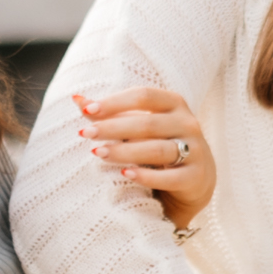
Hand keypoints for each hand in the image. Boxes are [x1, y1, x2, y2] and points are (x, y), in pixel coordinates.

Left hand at [71, 84, 215, 233]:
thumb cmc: (159, 142)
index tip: (87, 110)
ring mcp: (194, 150)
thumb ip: (110, 113)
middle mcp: (187, 123)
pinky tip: (125, 174)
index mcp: (174, 103)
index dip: (115, 102)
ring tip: (99, 153)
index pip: (143, 96)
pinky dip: (147, 176)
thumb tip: (76, 99)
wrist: (196, 176)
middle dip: (113, 128)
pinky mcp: (195, 176)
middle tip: (86, 134)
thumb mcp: (140, 124)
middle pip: (147, 124)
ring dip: (125, 152)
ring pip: (157, 150)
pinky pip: (170, 177)